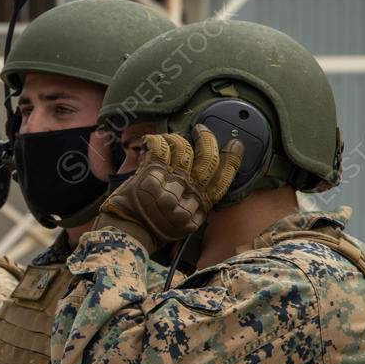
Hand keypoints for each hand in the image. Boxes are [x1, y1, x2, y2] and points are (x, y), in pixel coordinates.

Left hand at [95, 125, 243, 250]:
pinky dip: (155, 140)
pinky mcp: (150, 177)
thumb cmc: (153, 226)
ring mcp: (170, 186)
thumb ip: (194, 201)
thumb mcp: (183, 222)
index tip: (235, 145)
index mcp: (200, 207)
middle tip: (200, 130)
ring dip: (178, 139)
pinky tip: (149, 140)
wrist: (129, 233)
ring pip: (183, 151)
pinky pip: (159, 149)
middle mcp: (188, 196)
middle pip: (207, 161)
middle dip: (206, 140)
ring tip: (172, 137)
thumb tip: (200, 175)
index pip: (222, 181)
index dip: (231, 160)